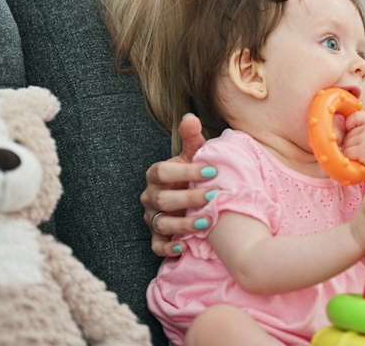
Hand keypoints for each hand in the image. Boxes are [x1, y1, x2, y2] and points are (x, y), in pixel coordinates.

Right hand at [140, 114, 214, 256]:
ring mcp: (152, 217)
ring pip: (161, 223)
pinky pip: (157, 245)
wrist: (189, 197)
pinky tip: (184, 247)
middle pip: (163, 199)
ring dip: (184, 225)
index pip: (162, 171)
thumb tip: (191, 117)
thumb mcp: (193, 155)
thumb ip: (192, 138)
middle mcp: (150, 196)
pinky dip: (168, 248)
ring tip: (207, 223)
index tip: (212, 171)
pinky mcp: (157, 236)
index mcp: (156, 175)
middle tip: (214, 196)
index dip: (185, 172)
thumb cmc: (192, 174)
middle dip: (189, 198)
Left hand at [341, 111, 364, 179]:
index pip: (353, 117)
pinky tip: (363, 162)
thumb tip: (342, 132)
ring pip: (346, 145)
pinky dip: (352, 160)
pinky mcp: (362, 150)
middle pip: (347, 134)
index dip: (349, 127)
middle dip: (352, 144)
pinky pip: (347, 153)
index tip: (355, 137)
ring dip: (352, 154)